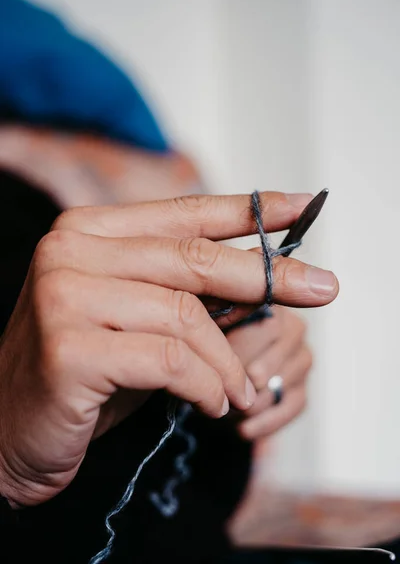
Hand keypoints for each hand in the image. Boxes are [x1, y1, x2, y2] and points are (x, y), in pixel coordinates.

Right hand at [0, 192, 337, 506]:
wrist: (10, 430)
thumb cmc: (86, 371)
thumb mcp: (138, 319)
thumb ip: (186, 291)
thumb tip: (267, 276)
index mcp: (89, 231)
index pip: (184, 214)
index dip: (250, 210)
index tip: (304, 206)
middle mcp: (71, 250)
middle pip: (193, 258)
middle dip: (268, 276)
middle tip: (322, 289)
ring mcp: (65, 295)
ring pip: (185, 316)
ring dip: (228, 362)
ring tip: (240, 392)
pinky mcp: (69, 347)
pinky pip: (170, 361)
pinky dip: (205, 386)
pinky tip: (212, 405)